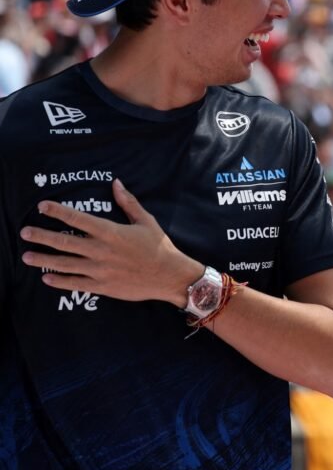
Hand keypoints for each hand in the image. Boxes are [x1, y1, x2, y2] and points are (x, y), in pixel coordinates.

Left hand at [20, 179, 201, 304]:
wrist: (170, 275)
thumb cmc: (159, 246)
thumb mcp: (146, 221)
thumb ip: (128, 202)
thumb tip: (116, 183)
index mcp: (111, 232)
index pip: (78, 218)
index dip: (57, 211)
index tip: (42, 207)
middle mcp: (101, 251)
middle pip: (64, 242)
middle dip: (42, 236)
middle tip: (25, 232)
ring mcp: (100, 270)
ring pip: (64, 264)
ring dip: (44, 260)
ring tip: (27, 257)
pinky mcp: (103, 286)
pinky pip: (76, 284)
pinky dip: (59, 282)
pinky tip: (47, 278)